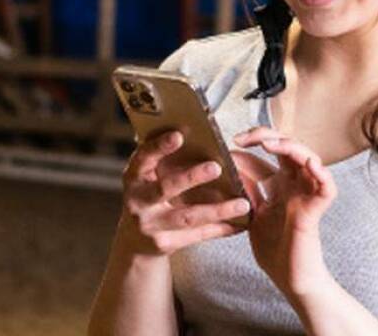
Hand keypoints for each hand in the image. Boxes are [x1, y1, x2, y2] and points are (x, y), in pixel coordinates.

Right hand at [118, 130, 250, 256]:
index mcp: (135, 177)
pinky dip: (220, 229)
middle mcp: (138, 200)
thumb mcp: (148, 176)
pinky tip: (240, 223)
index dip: (160, 146)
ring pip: (187, 216)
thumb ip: (164, 159)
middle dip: (191, 177)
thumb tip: (194, 132)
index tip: (179, 135)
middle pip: (166, 188)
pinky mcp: (163, 244)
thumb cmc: (149, 196)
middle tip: (216, 167)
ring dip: (217, 210)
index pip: (144, 157)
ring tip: (243, 204)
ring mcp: (149, 225)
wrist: (135, 241)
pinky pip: (196, 236)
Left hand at [232, 127, 337, 297]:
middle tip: (246, 136)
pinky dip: (322, 174)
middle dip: (268, 136)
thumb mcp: (252, 214)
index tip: (231, 143)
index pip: (271, 152)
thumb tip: (231, 168)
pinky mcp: (315, 211)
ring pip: (309, 159)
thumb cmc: (275, 250)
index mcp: (282, 183)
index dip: (252, 143)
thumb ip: (246, 191)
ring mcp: (307, 195)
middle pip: (289, 147)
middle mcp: (296, 185)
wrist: (289, 279)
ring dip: (291, 147)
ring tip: (270, 144)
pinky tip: (310, 165)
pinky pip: (327, 188)